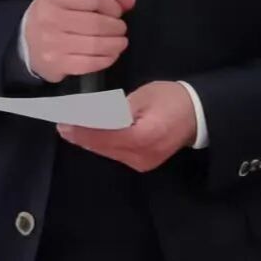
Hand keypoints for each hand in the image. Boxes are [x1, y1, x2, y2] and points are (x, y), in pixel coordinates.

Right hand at [23, 0, 135, 83]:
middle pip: (97, 23)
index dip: (112, 6)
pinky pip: (89, 63)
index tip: (116, 12)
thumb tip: (129, 1)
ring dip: (115, 44)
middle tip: (120, 30)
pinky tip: (110, 55)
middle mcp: (50, 18)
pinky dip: (106, 59)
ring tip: (119, 42)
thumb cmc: (53, 18)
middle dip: (116, 27)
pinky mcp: (56, 64)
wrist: (25, 44)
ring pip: (95, 44)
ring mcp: (52, 43)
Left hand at [58, 81, 196, 172]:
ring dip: (90, 141)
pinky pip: (117, 154)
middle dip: (81, 136)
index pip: (103, 135)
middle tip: (62, 125)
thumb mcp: (143, 96)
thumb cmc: (171, 99)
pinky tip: (91, 135)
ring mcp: (142, 163)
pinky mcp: (143, 164)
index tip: (62, 123)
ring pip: (108, 152)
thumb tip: (91, 115)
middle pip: (102, 147)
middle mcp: (140, 156)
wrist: (199, 116)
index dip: (81, 130)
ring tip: (71, 129)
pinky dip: (103, 144)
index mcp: (142, 137)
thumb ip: (116, 108)